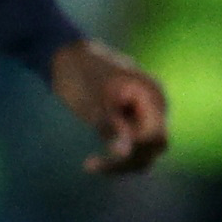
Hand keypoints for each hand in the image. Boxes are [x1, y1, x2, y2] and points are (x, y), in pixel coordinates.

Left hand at [49, 38, 170, 176]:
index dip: (135, 148)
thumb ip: (110, 126)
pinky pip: (134, 145)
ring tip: (90, 165)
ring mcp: (146, 113)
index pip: (156, 134)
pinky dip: (118, 155)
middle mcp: (155, 105)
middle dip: (129, 160)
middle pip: (155, 146)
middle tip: (91, 164)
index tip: (106, 151)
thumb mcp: (91, 101)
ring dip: (123, 162)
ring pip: (146, 150)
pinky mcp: (133, 120)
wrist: (65, 56)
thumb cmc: (78, 72)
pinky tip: (94, 162)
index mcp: (152, 94)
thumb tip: (123, 153)